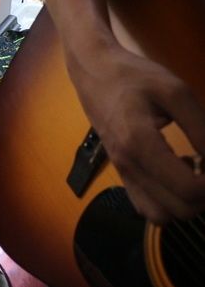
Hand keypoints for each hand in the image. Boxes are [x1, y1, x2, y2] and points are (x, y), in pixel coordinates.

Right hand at [72, 44, 204, 223]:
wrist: (92, 70)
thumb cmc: (133, 76)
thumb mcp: (175, 91)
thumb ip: (201, 128)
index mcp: (139, 143)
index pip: (188, 189)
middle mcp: (128, 165)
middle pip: (180, 209)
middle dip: (204, 194)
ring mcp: (122, 172)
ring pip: (162, 216)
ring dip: (186, 202)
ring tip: (194, 171)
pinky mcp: (121, 172)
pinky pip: (147, 207)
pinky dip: (168, 201)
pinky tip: (177, 172)